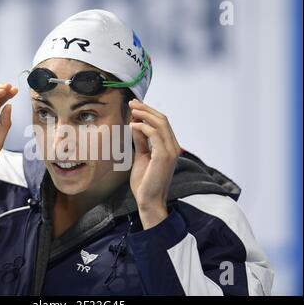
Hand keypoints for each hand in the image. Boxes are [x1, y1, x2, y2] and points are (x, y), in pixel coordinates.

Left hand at [129, 99, 180, 229]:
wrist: (148, 201)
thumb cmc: (145, 182)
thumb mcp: (141, 156)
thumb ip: (141, 141)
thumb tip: (136, 126)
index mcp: (169, 147)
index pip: (162, 123)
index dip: (149, 112)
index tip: (135, 106)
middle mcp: (173, 147)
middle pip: (163, 119)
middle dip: (146, 109)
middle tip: (132, 103)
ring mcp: (171, 151)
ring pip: (160, 123)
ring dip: (144, 114)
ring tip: (131, 111)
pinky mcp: (164, 156)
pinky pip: (155, 134)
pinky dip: (143, 127)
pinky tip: (132, 126)